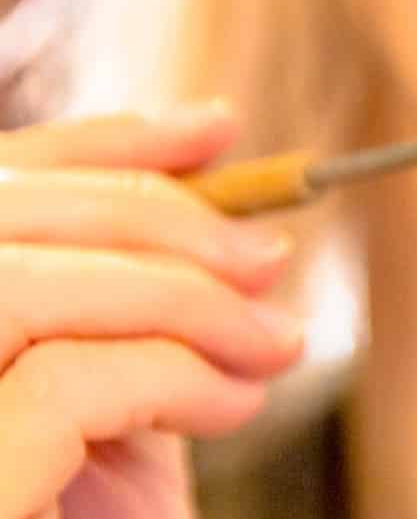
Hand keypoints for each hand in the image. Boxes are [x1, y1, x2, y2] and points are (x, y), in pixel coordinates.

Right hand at [0, 105, 304, 518]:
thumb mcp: (108, 393)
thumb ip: (125, 287)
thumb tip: (208, 144)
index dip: (94, 146)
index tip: (216, 129)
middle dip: (151, 214)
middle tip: (270, 258)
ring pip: (16, 285)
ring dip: (173, 297)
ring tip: (268, 347)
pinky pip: (62, 382)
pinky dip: (168, 374)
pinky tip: (230, 408)